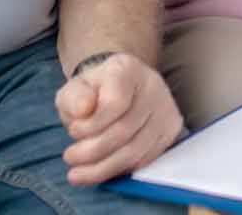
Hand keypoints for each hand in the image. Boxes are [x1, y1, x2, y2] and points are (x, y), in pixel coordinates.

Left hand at [54, 53, 182, 185]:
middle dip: (92, 151)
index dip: (92, 125)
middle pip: (124, 130)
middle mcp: (153, 86)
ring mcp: (165, 109)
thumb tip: (83, 110)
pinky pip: (145, 160)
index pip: (115, 103)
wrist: (117, 92)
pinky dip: (119, 170)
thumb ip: (73, 98)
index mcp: (126, 69)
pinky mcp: (171, 130)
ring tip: (79, 173)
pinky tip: (101, 169)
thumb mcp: (74, 90)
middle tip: (70, 157)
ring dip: (103, 167)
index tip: (73, 131)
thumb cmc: (93, 93)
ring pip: (135, 151)